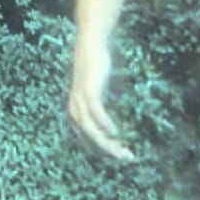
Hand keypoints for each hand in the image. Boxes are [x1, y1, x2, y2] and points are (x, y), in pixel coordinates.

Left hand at [68, 44, 135, 162]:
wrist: (91, 41)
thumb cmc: (96, 62)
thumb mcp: (98, 84)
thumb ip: (102, 98)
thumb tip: (111, 110)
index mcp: (76, 103)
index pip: (84, 133)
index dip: (99, 145)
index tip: (117, 153)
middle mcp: (75, 102)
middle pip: (86, 134)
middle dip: (105, 148)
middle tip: (124, 158)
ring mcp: (80, 96)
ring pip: (89, 127)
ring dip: (105, 141)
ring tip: (122, 151)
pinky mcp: (88, 89)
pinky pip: (95, 112)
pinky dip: (104, 123)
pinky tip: (115, 132)